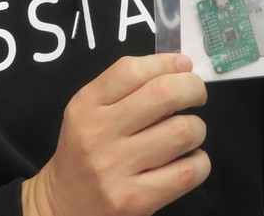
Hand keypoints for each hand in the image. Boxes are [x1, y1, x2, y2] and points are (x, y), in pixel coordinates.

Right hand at [22, 53, 209, 215]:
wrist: (63, 204)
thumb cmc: (85, 149)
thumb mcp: (90, 110)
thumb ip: (127, 86)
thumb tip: (180, 64)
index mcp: (86, 105)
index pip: (132, 70)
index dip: (166, 62)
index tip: (183, 65)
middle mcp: (98, 134)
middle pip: (163, 95)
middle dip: (192, 88)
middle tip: (196, 94)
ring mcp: (116, 169)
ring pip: (181, 132)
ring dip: (196, 128)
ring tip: (189, 132)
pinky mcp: (135, 201)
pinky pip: (187, 173)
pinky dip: (200, 162)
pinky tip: (191, 158)